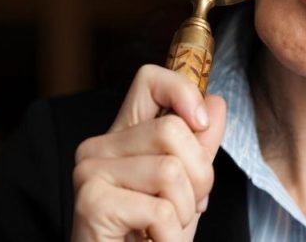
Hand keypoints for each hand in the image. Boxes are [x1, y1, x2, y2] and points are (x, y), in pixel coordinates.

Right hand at [71, 64, 225, 240]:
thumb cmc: (152, 236)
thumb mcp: (186, 187)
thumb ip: (200, 146)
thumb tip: (215, 102)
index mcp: (123, 137)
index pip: (149, 80)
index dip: (183, 91)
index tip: (201, 125)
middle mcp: (99, 147)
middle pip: (172, 130)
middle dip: (199, 175)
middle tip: (187, 207)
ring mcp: (90, 172)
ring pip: (170, 170)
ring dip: (184, 210)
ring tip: (166, 229)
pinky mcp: (91, 202)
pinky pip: (160, 208)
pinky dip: (170, 234)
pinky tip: (154, 240)